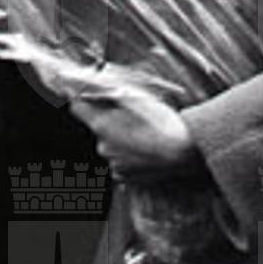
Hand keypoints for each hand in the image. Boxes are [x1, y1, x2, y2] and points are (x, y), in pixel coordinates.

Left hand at [67, 77, 197, 180]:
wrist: (185, 151)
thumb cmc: (163, 122)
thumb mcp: (135, 97)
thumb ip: (108, 92)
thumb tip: (91, 87)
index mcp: (101, 125)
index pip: (77, 107)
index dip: (83, 98)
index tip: (89, 95)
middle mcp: (103, 146)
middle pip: (98, 127)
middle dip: (110, 120)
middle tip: (133, 115)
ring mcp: (115, 163)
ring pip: (112, 145)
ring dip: (122, 139)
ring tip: (145, 134)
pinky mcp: (127, 177)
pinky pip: (122, 162)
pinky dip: (130, 155)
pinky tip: (146, 149)